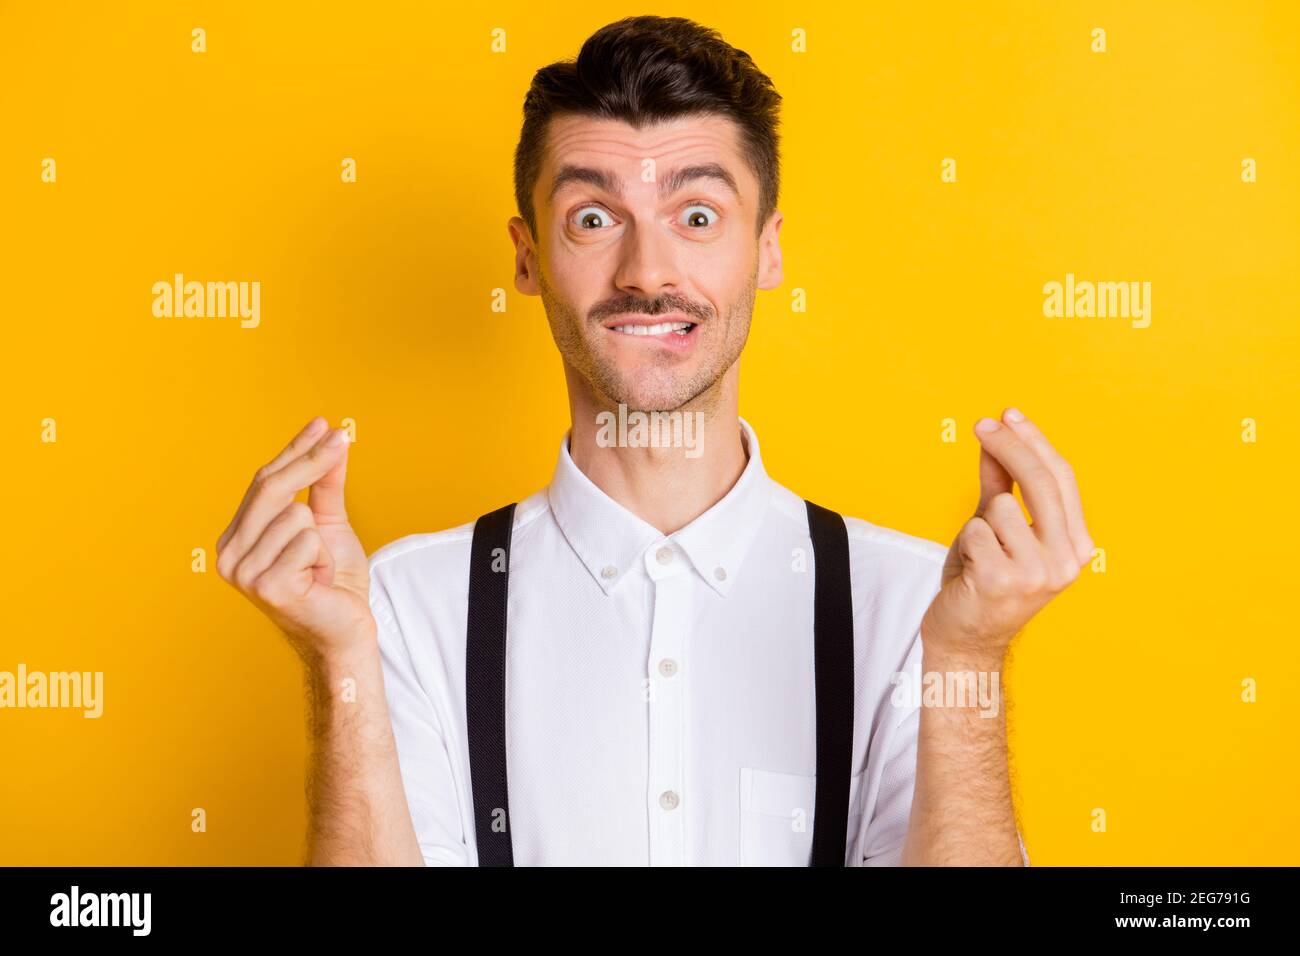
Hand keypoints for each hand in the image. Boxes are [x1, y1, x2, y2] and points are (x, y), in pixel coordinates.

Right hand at [216, 417, 375, 661]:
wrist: (346, 632)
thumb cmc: (334, 582)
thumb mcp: (329, 524)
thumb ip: (324, 485)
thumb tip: (329, 439)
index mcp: (236, 537)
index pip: (264, 481)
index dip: (296, 450)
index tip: (324, 424)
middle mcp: (229, 553)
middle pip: (272, 487)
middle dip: (313, 461)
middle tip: (343, 440)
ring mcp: (244, 572)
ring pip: (296, 514)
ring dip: (321, 541)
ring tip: (318, 569)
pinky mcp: (267, 585)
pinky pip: (307, 540)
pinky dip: (324, 558)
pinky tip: (317, 582)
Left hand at [920, 407, 1092, 662]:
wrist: (965, 638)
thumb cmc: (981, 580)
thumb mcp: (994, 527)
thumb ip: (998, 483)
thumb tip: (994, 434)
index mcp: (1075, 544)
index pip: (1062, 479)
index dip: (1034, 441)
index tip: (1008, 414)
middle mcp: (1066, 560)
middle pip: (1040, 481)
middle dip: (1009, 445)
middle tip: (981, 424)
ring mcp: (1037, 573)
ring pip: (1000, 506)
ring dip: (979, 522)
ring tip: (979, 554)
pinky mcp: (1002, 580)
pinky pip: (976, 530)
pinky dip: (965, 543)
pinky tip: (970, 569)